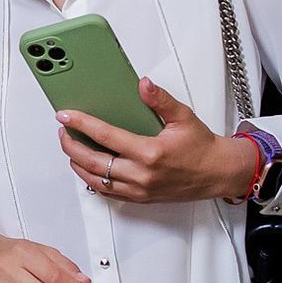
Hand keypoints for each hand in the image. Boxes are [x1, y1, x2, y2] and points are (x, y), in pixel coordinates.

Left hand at [57, 80, 253, 204]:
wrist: (217, 173)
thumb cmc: (201, 147)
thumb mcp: (183, 116)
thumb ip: (160, 100)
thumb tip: (143, 85)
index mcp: (150, 152)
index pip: (106, 136)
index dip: (82, 124)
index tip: (66, 116)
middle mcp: (142, 174)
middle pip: (93, 162)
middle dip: (71, 146)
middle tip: (63, 132)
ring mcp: (140, 189)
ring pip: (96, 181)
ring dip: (78, 165)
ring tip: (71, 149)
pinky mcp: (141, 198)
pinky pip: (109, 193)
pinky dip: (93, 180)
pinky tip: (87, 168)